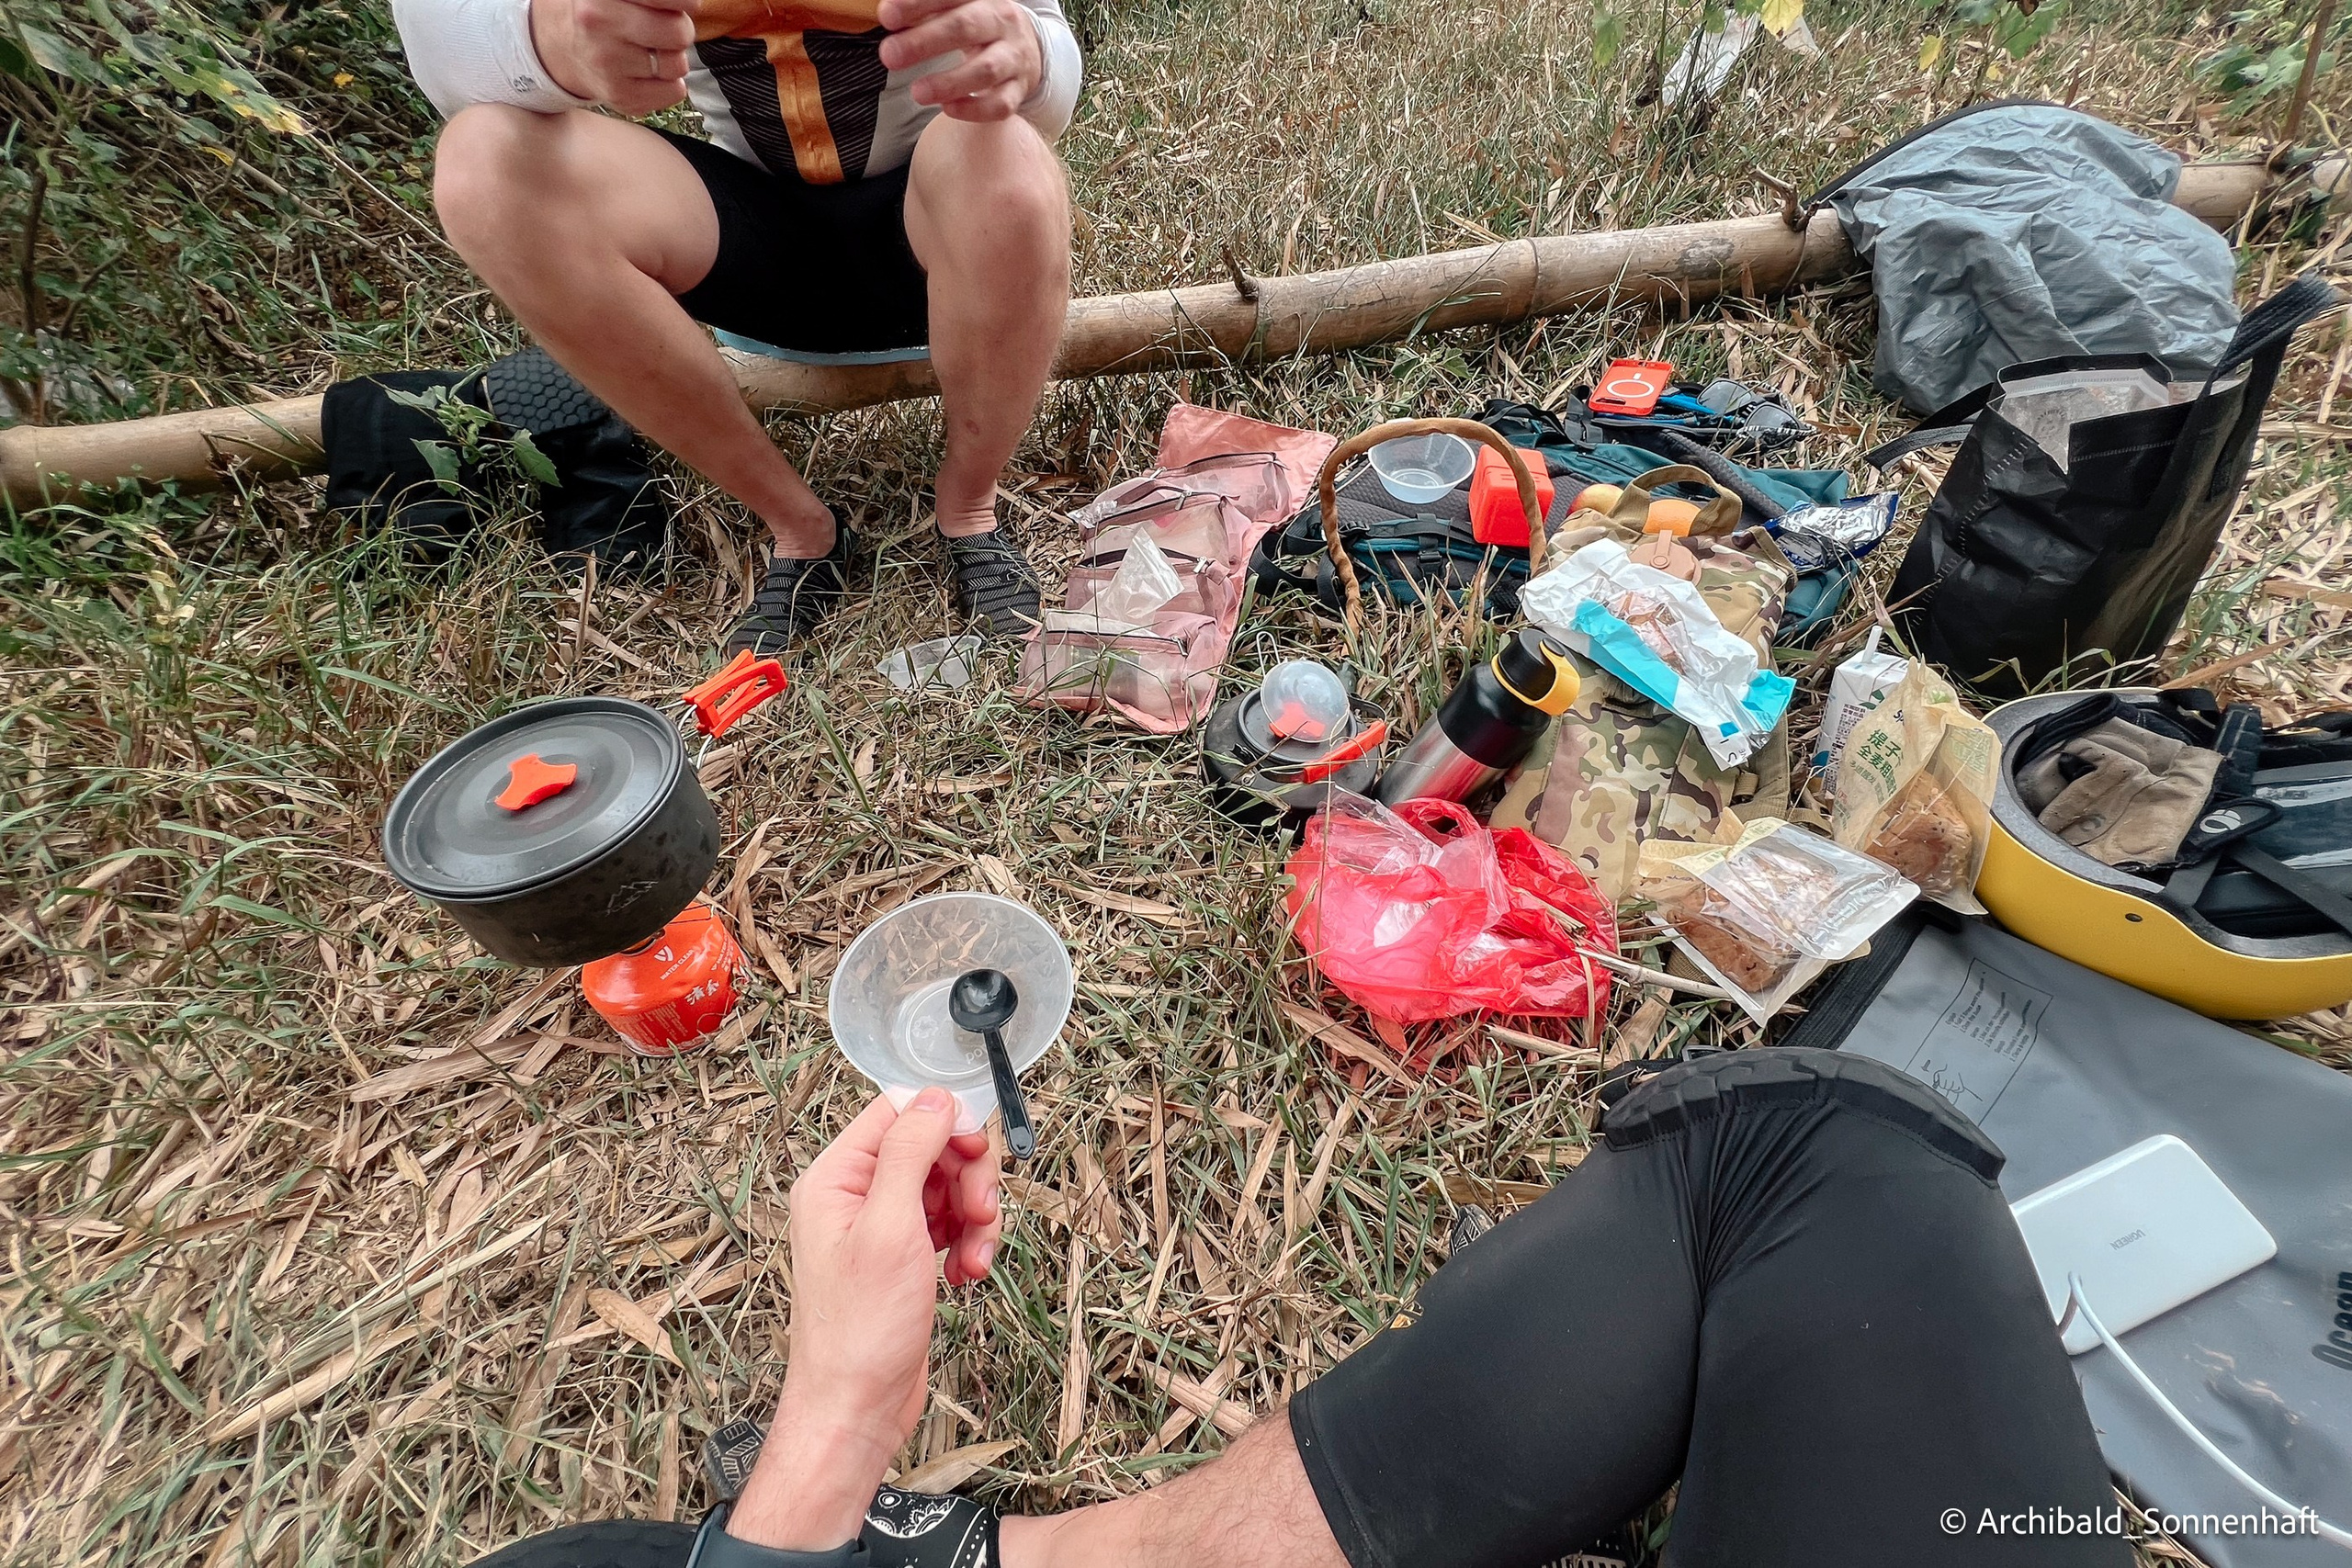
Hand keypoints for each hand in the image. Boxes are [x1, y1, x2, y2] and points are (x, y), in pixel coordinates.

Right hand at [528, 0, 696, 115]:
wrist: (552, 44)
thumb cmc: (593, 9)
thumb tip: (689, 3)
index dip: (684, 2)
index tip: (685, 5)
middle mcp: (599, 21)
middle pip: (679, 32)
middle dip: (679, 29)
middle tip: (663, 28)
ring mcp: (607, 61)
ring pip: (678, 64)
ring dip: (673, 58)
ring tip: (651, 49)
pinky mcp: (617, 93)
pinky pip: (674, 92)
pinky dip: (670, 83)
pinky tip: (650, 72)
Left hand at [726, 1089, 1000, 1550]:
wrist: (855, 1408)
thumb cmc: (860, 1330)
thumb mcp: (890, 1228)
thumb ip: (909, 1153)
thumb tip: (935, 1097)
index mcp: (835, 1178)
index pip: (896, 1113)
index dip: (945, 1123)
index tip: (976, 1151)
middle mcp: (853, 1196)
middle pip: (930, 1148)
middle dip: (968, 1177)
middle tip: (983, 1213)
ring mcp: (879, 1228)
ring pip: (946, 1187)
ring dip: (974, 1216)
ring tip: (976, 1255)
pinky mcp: (902, 1258)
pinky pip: (948, 1225)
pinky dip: (967, 1244)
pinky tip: (967, 1273)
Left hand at [877, 0, 1042, 121]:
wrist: (1028, 47)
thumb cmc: (980, 26)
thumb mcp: (958, 8)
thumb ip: (925, 10)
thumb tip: (888, 14)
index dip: (916, 5)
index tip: (886, 16)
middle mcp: (1001, 23)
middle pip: (965, 28)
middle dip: (925, 42)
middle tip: (889, 55)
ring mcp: (1013, 58)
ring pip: (986, 70)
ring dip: (949, 82)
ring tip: (917, 92)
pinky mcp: (1019, 89)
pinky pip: (1001, 103)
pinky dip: (975, 109)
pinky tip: (948, 109)